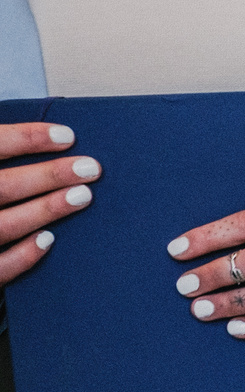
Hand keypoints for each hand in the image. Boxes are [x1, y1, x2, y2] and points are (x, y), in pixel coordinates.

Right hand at [0, 122, 101, 288]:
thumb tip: (39, 139)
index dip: (26, 139)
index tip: (67, 136)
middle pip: (1, 187)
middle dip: (48, 176)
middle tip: (90, 168)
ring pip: (3, 225)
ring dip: (45, 210)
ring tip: (83, 196)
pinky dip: (23, 255)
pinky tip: (49, 239)